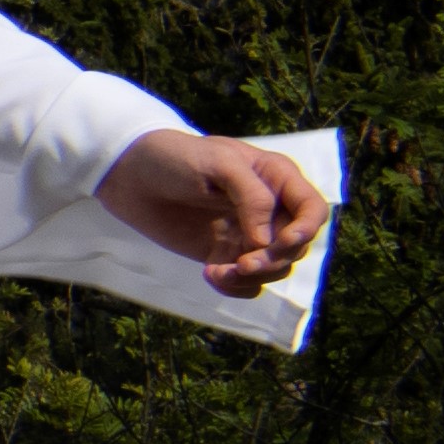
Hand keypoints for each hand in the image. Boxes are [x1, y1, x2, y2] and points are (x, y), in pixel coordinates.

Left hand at [93, 130, 329, 296]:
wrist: (130, 175)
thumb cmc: (175, 157)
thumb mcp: (218, 162)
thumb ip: (251, 196)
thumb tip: (267, 240)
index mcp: (277, 179)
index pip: (312, 210)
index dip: (307, 230)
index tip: (282, 242)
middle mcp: (270, 209)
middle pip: (295, 247)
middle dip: (274, 260)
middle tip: (242, 264)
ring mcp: (248, 234)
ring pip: (274, 268)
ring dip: (253, 277)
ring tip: (218, 273)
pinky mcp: (224, 254)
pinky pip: (245, 282)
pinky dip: (235, 287)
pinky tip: (210, 275)